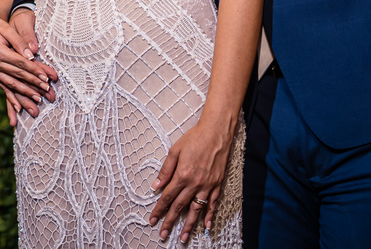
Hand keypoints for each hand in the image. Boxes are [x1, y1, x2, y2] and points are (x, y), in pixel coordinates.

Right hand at [0, 10, 56, 124]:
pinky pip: (3, 87)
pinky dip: (11, 98)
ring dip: (25, 94)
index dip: (34, 70)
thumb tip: (32, 55)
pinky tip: (18, 108)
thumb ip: (20, 41)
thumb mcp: (8, 28)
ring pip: (11, 84)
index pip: (20, 63)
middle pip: (17, 75)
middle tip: (47, 91)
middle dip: (33, 84)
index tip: (46, 78)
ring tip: (37, 101)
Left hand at [148, 119, 234, 242]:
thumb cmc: (195, 138)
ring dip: (189, 225)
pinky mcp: (217, 185)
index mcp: (182, 175)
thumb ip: (165, 170)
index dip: (159, 209)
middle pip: (180, 207)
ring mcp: (207, 186)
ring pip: (196, 210)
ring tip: (183, 237)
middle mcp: (195, 183)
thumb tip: (156, 185)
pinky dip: (210, 215)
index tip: (153, 220)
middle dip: (170, 222)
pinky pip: (213, 204)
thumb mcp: (175, 150)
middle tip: (163, 235)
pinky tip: (207, 226)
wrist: (216, 132)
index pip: (167, 197)